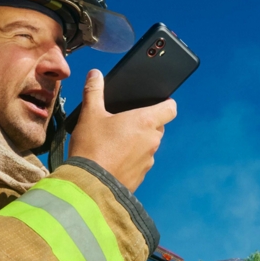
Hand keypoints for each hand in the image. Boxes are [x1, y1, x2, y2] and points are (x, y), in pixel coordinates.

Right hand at [68, 69, 175, 191]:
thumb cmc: (92, 147)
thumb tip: (95, 74)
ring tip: (115, 143)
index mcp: (145, 122)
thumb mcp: (89, 115)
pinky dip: (131, 159)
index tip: (155, 102)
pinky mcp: (141, 176)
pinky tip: (113, 159)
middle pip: (158, 126)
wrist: (89, 186)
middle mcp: (152, 141)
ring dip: (137, 142)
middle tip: (124, 122)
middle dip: (145, 123)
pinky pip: (140, 163)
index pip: (170, 108)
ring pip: (149, 145)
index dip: (165, 103)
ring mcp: (148, 160)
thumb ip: (94, 92)